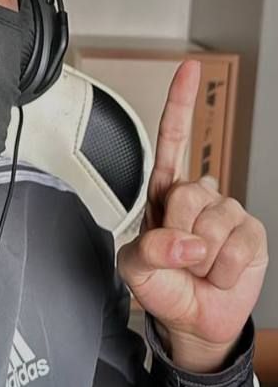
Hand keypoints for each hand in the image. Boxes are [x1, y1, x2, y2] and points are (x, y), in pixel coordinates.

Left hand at [117, 60, 268, 372]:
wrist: (193, 319)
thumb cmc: (161, 285)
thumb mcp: (135, 268)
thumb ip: (148, 250)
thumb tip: (186, 241)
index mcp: (164, 192)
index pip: (173, 138)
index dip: (181, 102)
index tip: (190, 68)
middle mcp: (198, 193)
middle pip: (188, 192)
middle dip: (178, 231)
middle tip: (178, 254)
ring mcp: (227, 211)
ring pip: (214, 221)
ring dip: (203, 257)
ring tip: (198, 265)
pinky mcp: (252, 233)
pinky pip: (238, 245)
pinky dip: (224, 269)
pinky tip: (219, 272)